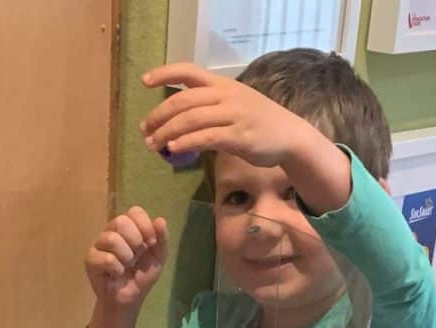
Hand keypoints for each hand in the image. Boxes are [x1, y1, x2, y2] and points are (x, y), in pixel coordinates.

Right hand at [85, 206, 168, 311]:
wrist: (129, 300)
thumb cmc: (141, 276)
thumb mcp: (158, 258)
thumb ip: (161, 239)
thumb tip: (160, 219)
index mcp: (128, 228)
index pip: (134, 212)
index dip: (145, 225)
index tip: (151, 243)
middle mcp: (111, 232)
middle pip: (121, 221)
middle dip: (136, 241)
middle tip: (137, 256)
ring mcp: (98, 245)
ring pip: (112, 239)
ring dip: (126, 256)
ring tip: (127, 266)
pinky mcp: (90, 260)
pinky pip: (106, 258)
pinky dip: (117, 269)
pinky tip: (117, 274)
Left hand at [140, 63, 316, 167]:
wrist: (291, 136)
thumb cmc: (259, 121)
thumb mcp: (235, 102)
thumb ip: (209, 105)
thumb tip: (176, 119)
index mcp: (223, 84)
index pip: (189, 71)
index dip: (164, 73)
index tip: (145, 82)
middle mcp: (226, 95)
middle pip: (183, 101)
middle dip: (159, 115)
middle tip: (144, 130)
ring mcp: (234, 115)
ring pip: (191, 120)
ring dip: (166, 133)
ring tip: (152, 145)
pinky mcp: (239, 136)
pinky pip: (206, 138)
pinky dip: (186, 143)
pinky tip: (173, 149)